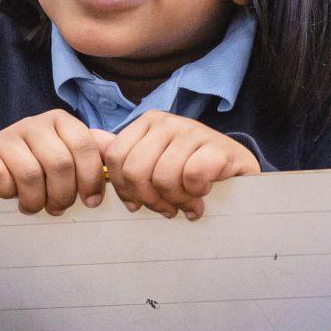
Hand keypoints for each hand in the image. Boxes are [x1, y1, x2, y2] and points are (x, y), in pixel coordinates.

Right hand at [0, 111, 113, 214]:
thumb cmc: (36, 166)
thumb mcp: (67, 156)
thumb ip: (93, 152)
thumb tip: (117, 149)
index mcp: (60, 121)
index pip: (85, 147)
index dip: (92, 179)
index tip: (91, 202)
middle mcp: (33, 124)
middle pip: (60, 164)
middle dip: (63, 195)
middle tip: (58, 207)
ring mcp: (5, 137)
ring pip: (31, 175)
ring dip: (35, 200)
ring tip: (34, 205)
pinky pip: (1, 178)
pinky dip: (8, 193)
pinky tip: (10, 194)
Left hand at [105, 114, 258, 219]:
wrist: (239, 170)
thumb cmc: (192, 169)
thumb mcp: (155, 161)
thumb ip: (123, 153)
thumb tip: (91, 140)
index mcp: (147, 123)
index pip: (116, 159)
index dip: (124, 190)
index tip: (139, 205)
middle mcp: (168, 121)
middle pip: (136, 171)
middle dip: (150, 199)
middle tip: (167, 209)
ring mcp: (194, 131)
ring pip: (163, 177)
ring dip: (176, 200)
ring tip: (187, 203)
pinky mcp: (219, 147)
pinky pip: (192, 176)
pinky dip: (196, 193)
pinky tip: (203, 195)